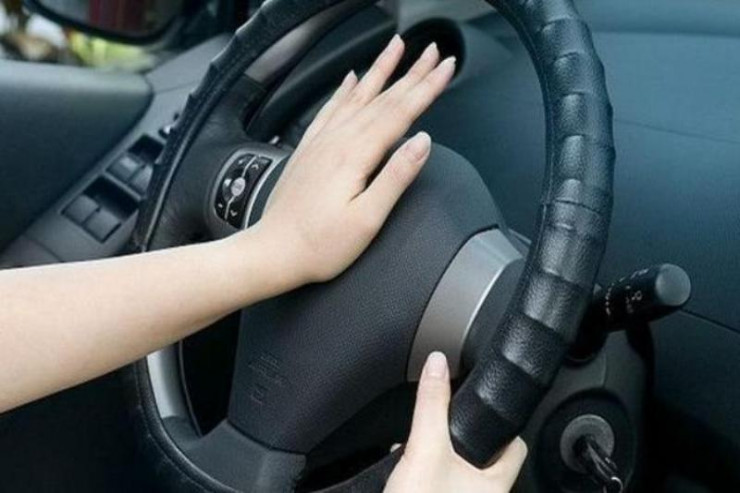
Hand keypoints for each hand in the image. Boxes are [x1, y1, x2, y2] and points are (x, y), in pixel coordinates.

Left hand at [251, 35, 455, 287]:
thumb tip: (423, 142)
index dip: (426, 88)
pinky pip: (330, 109)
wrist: (273, 252)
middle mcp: (336, 141)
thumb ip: (396, 176)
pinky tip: (350, 79)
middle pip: (382, 98)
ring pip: (357, 96)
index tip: (446, 68)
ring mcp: (321, 143)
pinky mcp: (309, 151)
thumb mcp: (367, 219)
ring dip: (379, 71)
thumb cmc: (320, 245)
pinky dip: (343, 90)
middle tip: (432, 52)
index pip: (400, 113)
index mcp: (355, 156)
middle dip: (411, 73)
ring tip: (395, 49)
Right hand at [385, 353, 527, 492]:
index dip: (505, 427)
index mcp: (495, 484)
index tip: (493, 411)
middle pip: (484, 462)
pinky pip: (439, 488)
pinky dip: (426, 478)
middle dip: (461, 442)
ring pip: (459, 477)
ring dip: (440, 460)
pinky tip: (405, 474)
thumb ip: (431, 406)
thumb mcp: (425, 449)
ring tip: (418, 449)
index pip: (515, 448)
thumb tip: (437, 365)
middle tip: (444, 428)